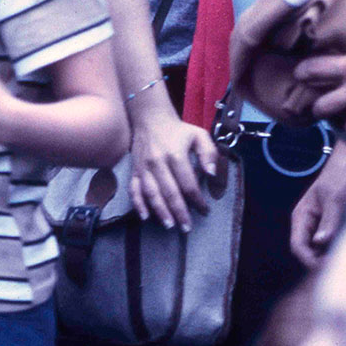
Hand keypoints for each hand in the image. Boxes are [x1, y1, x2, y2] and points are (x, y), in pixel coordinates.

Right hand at [129, 110, 219, 231]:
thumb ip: (208, 153)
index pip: (188, 183)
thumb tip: (211, 173)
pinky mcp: (135, 170)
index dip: (197, 199)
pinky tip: (145, 216)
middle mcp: (158, 162)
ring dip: (160, 211)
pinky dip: (138, 204)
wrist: (150, 118)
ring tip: (170, 225)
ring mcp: (144, 168)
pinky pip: (134, 190)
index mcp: (176, 154)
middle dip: (180, 212)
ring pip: (151, 194)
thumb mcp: (199, 135)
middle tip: (187, 227)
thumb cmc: (178, 130)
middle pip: (170, 192)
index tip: (205, 210)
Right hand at [290, 141, 345, 267]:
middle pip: (310, 253)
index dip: (310, 261)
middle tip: (343, 266)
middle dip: (323, 262)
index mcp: (302, 216)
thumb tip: (321, 243)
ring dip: (333, 257)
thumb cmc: (341, 174)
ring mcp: (322, 225)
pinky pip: (335, 243)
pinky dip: (341, 249)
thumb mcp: (336, 197)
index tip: (329, 267)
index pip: (298, 246)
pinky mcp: (336, 225)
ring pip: (323, 251)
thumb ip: (329, 220)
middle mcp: (310, 224)